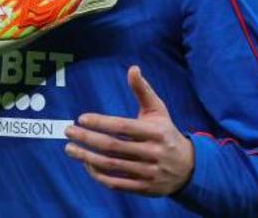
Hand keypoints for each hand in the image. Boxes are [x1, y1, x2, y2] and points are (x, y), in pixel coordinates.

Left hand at [64, 65, 194, 195]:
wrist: (189, 168)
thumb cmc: (166, 133)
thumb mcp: (158, 111)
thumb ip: (143, 90)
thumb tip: (132, 68)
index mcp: (156, 132)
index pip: (124, 127)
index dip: (101, 123)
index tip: (81, 118)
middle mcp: (153, 153)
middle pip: (114, 147)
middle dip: (87, 139)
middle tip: (68, 131)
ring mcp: (149, 172)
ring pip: (112, 166)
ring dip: (87, 158)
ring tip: (70, 149)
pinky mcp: (145, 188)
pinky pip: (117, 183)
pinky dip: (98, 175)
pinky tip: (86, 164)